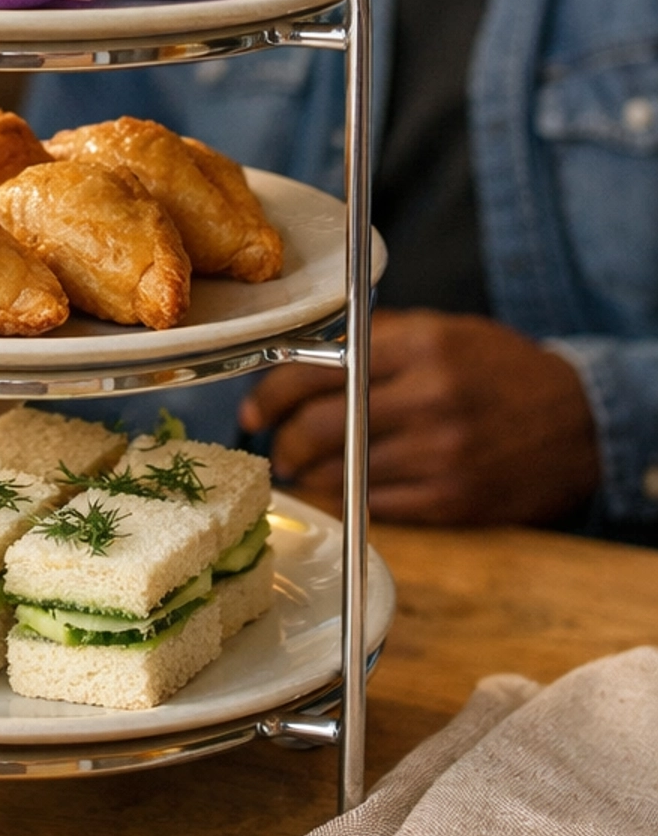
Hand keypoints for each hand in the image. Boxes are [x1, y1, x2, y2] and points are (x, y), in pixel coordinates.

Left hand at [239, 310, 600, 524]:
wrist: (579, 423)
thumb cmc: (502, 372)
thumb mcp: (445, 333)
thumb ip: (377, 342)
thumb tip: (301, 357)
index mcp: (422, 347)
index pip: (318, 369)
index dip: (273, 392)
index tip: (256, 407)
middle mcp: (429, 398)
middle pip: (319, 424)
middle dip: (282, 438)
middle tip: (274, 443)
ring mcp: (440, 453)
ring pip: (340, 469)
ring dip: (309, 473)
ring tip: (302, 467)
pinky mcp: (451, 499)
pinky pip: (373, 502)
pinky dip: (347, 496)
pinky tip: (342, 487)